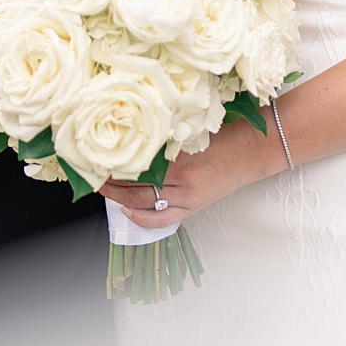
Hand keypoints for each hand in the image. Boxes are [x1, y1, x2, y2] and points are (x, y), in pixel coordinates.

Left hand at [99, 115, 286, 231]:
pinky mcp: (194, 207)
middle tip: (89, 171)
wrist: (255, 149)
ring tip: (101, 188)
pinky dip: (141, 218)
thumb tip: (129, 135)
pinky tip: (126, 211)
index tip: (93, 153)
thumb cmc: (228, 132)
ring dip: (117, 197)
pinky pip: (162, 219)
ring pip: (142, 202)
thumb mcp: (191, 126)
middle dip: (107, 180)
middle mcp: (183, 179)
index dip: (110, 160)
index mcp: (180, 154)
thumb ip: (162, 134)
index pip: (134, 160)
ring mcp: (188, 197)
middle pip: (133, 185)